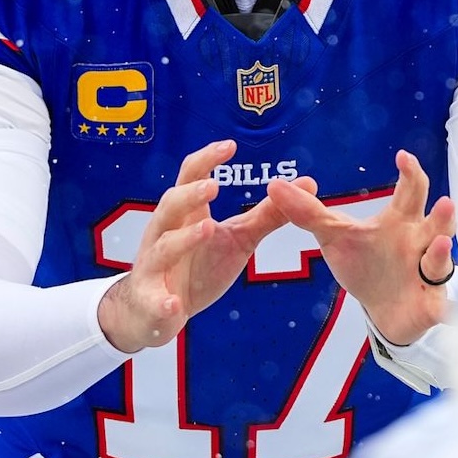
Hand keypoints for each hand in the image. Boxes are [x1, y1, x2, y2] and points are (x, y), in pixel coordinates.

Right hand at [98, 140, 304, 353]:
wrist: (155, 311)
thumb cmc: (197, 266)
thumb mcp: (237, 238)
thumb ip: (268, 214)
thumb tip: (308, 184)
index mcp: (186, 215)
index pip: (191, 178)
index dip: (207, 160)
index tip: (230, 146)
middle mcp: (164, 234)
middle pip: (170, 206)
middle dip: (190, 196)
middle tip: (213, 187)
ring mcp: (153, 267)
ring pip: (163, 248)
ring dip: (183, 239)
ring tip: (207, 230)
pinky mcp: (150, 301)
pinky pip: (154, 301)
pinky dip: (163, 302)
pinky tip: (174, 305)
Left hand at [265, 149, 454, 345]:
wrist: (385, 310)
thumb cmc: (366, 264)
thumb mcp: (335, 236)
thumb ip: (307, 213)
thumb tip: (274, 185)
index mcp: (400, 221)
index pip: (411, 191)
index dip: (410, 173)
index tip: (404, 157)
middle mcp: (422, 243)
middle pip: (437, 224)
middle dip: (442, 215)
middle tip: (444, 202)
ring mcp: (429, 275)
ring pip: (440, 262)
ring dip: (441, 255)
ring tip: (438, 245)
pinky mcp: (430, 306)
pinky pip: (442, 308)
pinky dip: (444, 309)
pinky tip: (446, 310)